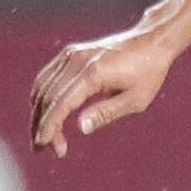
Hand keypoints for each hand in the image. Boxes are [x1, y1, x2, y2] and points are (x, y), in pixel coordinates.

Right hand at [30, 26, 179, 157]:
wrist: (151, 41)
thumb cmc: (149, 72)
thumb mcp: (136, 100)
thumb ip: (106, 113)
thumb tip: (81, 128)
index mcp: (93, 73)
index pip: (61, 103)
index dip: (49, 126)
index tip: (43, 144)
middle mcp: (76, 61)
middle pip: (47, 97)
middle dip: (42, 125)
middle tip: (44, 149)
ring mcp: (71, 55)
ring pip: (42, 87)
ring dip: (38, 113)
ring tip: (44, 137)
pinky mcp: (70, 53)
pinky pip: (47, 78)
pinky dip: (42, 98)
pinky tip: (46, 115)